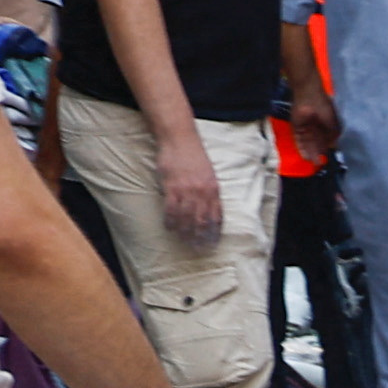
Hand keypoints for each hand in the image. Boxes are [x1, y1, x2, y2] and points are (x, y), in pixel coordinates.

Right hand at [158, 130, 225, 247]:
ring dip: (185, 232)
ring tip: (183, 241)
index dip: (215, 232)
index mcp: (214, 189)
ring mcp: (187, 190)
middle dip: (200, 237)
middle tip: (197, 248)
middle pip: (202, 221)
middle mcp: (202, 192)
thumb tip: (208, 209)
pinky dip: (170, 221)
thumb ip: (209, 191)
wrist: (179, 139)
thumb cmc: (193, 156)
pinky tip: (169, 227)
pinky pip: (171, 210)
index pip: (217, 216)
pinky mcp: (172, 187)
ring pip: (187, 218)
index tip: (212, 243)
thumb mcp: (209, 174)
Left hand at [285, 92, 338, 167]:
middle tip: (319, 164)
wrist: (308, 95)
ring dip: (310, 153)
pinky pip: (299, 140)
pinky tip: (305, 156)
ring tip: (313, 163)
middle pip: (317, 144)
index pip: (327, 141)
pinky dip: (301, 148)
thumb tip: (332, 148)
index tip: (329, 159)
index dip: (327, 150)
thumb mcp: (333, 124)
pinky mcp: (297, 128)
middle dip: (318, 153)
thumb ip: (332, 137)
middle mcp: (317, 128)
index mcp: (327, 125)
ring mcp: (306, 128)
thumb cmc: (324, 108)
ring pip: (308, 143)